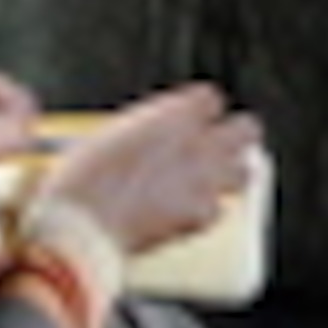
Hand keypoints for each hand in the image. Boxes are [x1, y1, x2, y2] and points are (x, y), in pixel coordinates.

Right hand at [33, 84, 262, 259]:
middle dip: (235, 138)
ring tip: (208, 184)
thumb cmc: (80, 182)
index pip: (210, 99)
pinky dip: (204, 213)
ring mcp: (205, 179)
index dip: (200, 111)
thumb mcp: (105, 138)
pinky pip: (218, 211)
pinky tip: (185, 215)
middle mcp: (198, 142)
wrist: (83, 227)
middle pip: (247, 129)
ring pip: (244, 173)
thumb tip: (146, 139)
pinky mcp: (202, 214)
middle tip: (219, 149)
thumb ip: (140, 132)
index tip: (191, 120)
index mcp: (173, 115)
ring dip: (229, 177)